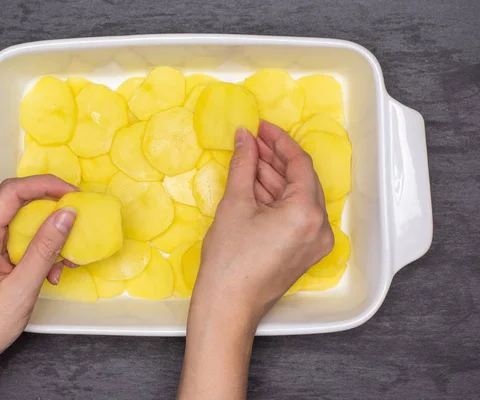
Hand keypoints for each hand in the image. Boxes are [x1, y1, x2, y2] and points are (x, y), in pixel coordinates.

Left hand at [0, 175, 76, 399]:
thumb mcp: (21, 290)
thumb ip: (45, 248)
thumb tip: (66, 214)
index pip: (11, 192)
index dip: (45, 185)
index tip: (71, 193)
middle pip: (14, 206)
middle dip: (49, 218)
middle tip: (73, 233)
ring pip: (14, 224)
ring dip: (42, 239)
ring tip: (58, 266)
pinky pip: (7, 240)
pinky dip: (30, 250)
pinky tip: (43, 271)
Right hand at [179, 121, 332, 399]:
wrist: (227, 306)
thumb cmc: (229, 258)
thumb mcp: (235, 203)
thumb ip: (244, 164)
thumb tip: (244, 137)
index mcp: (308, 213)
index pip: (299, 163)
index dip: (279, 141)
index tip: (261, 126)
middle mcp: (321, 227)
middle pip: (301, 179)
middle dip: (275, 158)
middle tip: (251, 141)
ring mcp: (315, 242)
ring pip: (297, 197)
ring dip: (274, 177)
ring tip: (248, 160)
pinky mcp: (304, 251)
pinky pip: (295, 215)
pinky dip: (276, 198)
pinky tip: (255, 183)